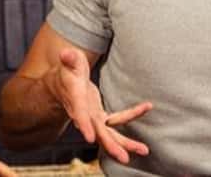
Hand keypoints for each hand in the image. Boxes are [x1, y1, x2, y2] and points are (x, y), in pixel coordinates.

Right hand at [44, 48, 151, 163]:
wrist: (63, 84)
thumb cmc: (67, 72)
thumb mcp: (68, 63)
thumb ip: (69, 59)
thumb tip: (65, 53)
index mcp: (76, 101)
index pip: (79, 114)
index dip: (84, 125)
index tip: (90, 138)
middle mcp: (85, 114)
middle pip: (98, 133)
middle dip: (111, 146)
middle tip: (125, 157)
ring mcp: (94, 118)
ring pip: (109, 134)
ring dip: (125, 143)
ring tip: (143, 150)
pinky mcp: (101, 116)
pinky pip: (118, 119)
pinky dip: (133, 114)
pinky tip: (147, 106)